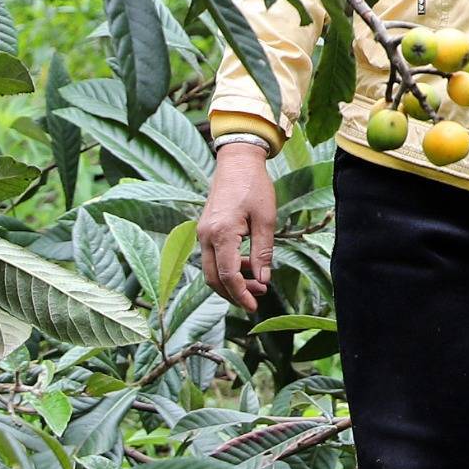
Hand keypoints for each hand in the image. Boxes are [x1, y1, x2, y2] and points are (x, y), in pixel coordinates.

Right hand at [197, 142, 277, 310]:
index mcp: (222, 233)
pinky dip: (228, 266)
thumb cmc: (255, 186)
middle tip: (257, 298)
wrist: (237, 161)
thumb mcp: (266, 219)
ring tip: (258, 283)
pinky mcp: (205, 229)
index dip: (240, 294)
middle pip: (214, 278)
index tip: (254, 307)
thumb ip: (263, 252)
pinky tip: (247, 266)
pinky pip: (213, 256)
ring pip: (212, 269)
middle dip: (234, 293)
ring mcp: (202, 232)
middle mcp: (206, 236)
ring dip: (232, 281)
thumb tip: (263, 280)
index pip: (228, 275)